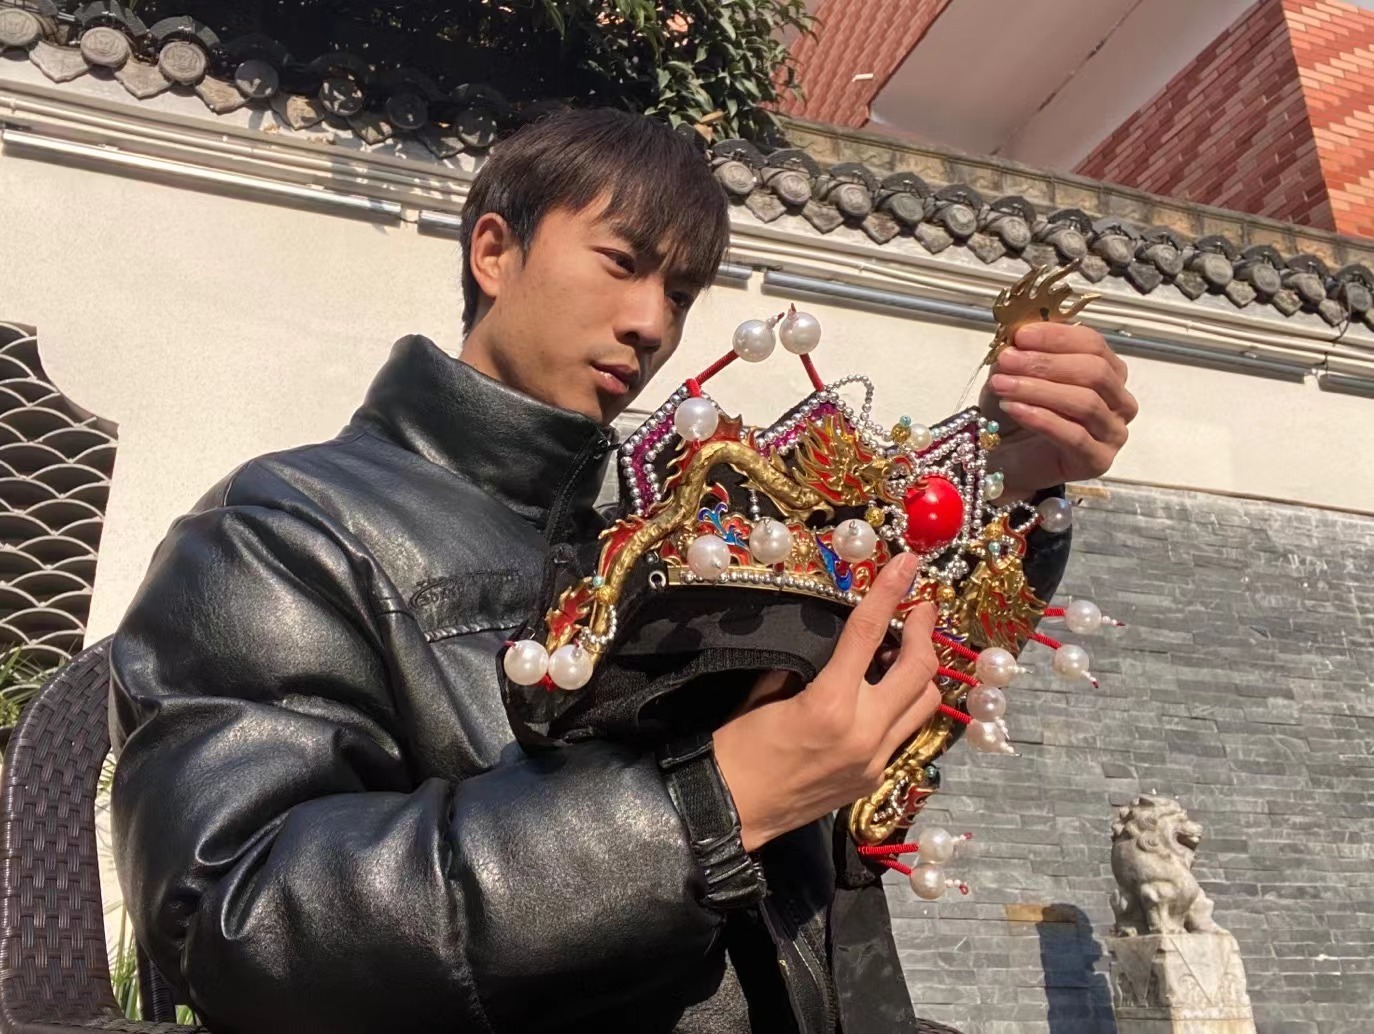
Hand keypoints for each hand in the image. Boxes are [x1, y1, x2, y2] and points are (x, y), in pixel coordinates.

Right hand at [712, 553, 940, 851]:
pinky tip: (885, 692)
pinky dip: (904, 704)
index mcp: (829, 705)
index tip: (907, 563)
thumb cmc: (736, 750)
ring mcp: (875, 759)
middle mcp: (863, 732)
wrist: (730, 811)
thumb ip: (805, 666)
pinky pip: (905, 731)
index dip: (890, 591)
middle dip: (924, 630)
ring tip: (906, 649)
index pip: (869, 633)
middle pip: (919, 670)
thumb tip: (833, 643)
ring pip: (926, 704)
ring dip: (922, 671)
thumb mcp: (764, 694)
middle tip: (920, 607)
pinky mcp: (874, 777)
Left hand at [979, 322, 1137, 500]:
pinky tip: (1013, 408)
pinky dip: (1041, 418)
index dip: (1057, 337)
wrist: (1006, 460)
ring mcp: (1113, 433)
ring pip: (1086, 403)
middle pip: (1094, 371)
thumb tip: (1017, 337)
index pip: (1093, 344)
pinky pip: (1075, 435)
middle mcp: (1120, 401)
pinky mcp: (1099, 461)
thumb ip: (1021, 354)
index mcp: (1108, 372)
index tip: (1020, 336)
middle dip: (1046, 363)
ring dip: (1039, 389)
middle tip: (1007, 360)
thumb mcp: (1015, 375)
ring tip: (1002, 385)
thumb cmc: (1016, 414)